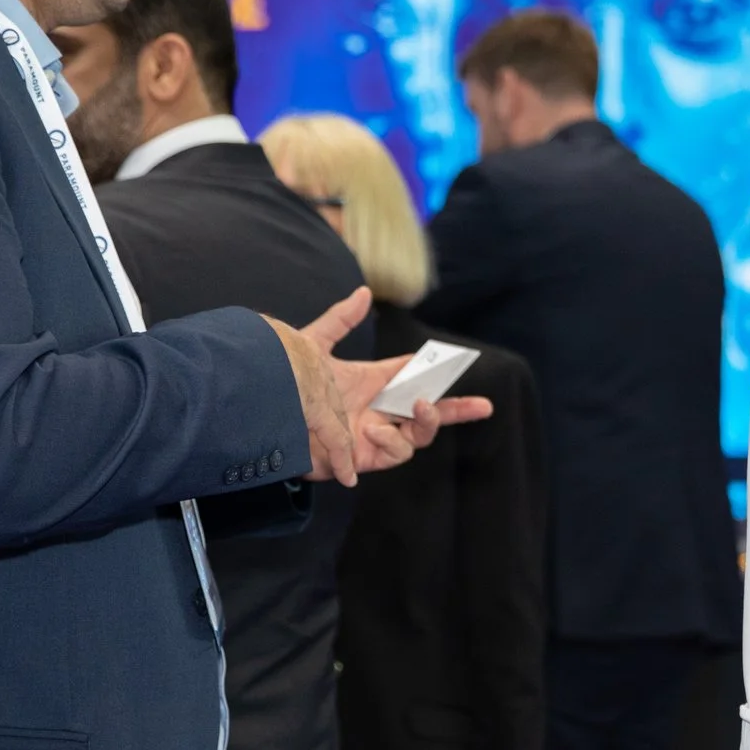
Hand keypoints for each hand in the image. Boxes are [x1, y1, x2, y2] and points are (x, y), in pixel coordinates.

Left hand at [268, 290, 494, 485]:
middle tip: (484, 406)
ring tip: (419, 407)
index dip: (439, 371)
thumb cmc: (286, 383)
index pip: (416, 376)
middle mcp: (380, 409)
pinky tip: (375, 433)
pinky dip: (392, 442)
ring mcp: (375, 434)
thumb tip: (364, 291)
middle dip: (458, 409)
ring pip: (419, 435)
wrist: (266, 416)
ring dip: (426, 421)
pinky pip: (396, 452)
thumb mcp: (314, 346)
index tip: (461, 362)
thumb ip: (340, 321)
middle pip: (429, 411)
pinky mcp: (365, 457)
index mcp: (375, 381)